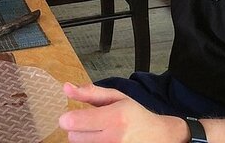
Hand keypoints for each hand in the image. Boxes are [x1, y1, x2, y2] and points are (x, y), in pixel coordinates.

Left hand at [59, 83, 186, 142]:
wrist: (158, 137)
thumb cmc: (135, 115)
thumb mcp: (116, 98)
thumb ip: (90, 92)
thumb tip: (65, 87)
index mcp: (115, 116)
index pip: (74, 122)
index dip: (68, 119)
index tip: (70, 117)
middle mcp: (114, 137)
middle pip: (73, 136)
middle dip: (78, 129)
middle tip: (93, 124)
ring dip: (85, 140)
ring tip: (100, 134)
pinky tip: (102, 141)